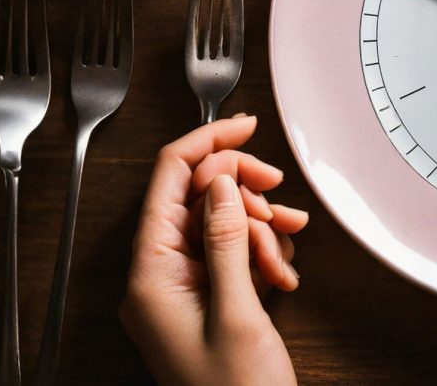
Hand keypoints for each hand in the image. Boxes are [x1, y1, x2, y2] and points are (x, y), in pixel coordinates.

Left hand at [120, 116, 308, 385]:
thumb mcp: (235, 311)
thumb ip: (225, 239)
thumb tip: (222, 180)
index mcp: (151, 274)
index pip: (169, 179)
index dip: (208, 144)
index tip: (246, 124)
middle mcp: (161, 273)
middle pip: (201, 194)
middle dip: (245, 192)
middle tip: (280, 200)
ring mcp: (184, 283)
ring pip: (224, 218)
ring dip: (261, 227)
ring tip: (285, 255)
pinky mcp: (208, 293)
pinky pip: (234, 246)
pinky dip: (262, 250)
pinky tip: (280, 274)